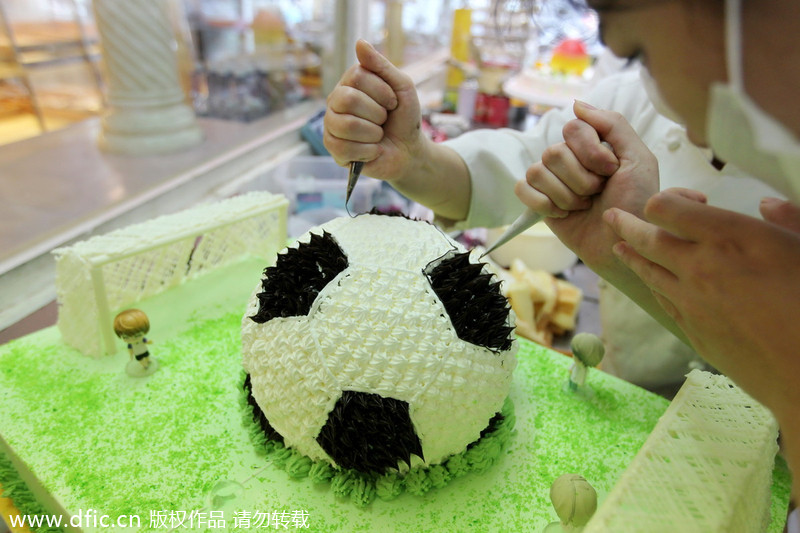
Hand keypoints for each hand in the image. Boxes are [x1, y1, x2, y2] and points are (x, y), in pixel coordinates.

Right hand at [323, 40, 425, 182]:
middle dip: (377, 113)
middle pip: (348, 99)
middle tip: (384, 120)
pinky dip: (368, 150)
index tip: (393, 102)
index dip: (381, 91)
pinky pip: (345, 148)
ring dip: (373, 133)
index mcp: (350, 83)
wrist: (409, 150)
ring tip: (378, 136)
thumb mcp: (401, 87)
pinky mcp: (333, 149)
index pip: (356, 76)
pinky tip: (372, 150)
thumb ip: (381, 66)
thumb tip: (359, 42)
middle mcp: (336, 102)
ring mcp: (331, 125)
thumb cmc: (404, 118)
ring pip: (347, 125)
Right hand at [517, 101, 658, 274]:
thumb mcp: (638, 160)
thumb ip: (613, 124)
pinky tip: (563, 214)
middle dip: (580, 179)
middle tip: (597, 194)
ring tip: (583, 206)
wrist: (623, 245)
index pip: (573, 129)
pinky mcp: (539, 201)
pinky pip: (523, 188)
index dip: (591, 153)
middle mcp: (571, 159)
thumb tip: (576, 104)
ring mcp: (552, 180)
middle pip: (553, 152)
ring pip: (537, 171)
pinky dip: (542, 203)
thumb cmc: (636, 205)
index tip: (611, 172)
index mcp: (594, 144)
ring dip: (565, 195)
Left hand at [604, 189, 799, 422]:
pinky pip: (663, 299)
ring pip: (648, 271)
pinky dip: (652, 284)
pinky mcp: (691, 330)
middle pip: (647, 238)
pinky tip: (650, 281)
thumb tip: (767, 203)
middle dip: (625, 224)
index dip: (663, 200)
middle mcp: (699, 266)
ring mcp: (690, 301)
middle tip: (611, 216)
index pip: (668, 209)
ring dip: (630, 255)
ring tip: (618, 246)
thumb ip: (788, 220)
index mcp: (728, 237)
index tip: (668, 201)